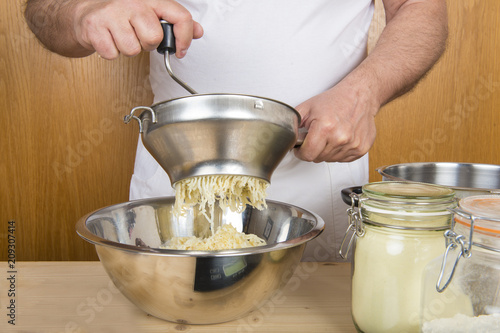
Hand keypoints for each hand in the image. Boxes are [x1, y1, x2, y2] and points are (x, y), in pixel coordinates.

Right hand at [71, 0, 202, 58]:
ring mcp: (112, 13)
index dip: (184, 38)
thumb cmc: (122, 16)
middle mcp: (132, 2)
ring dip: (128, 49)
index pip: (180, 16)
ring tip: (122, 37)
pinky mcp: (95, 27)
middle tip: (138, 36)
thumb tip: (198, 31)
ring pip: (133, 50)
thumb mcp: (151, 14)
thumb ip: (175, 23)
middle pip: (153, 38)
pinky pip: (113, 54)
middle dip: (147, 44)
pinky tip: (109, 40)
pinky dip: (111, 53)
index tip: (181, 50)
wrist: (86, 15)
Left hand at [294, 77, 379, 162]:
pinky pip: (343, 159)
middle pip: (318, 158)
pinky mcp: (361, 148)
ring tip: (329, 135)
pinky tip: (339, 138)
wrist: (360, 95)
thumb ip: (293, 123)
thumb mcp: (308, 107)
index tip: (300, 148)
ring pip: (330, 159)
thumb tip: (285, 137)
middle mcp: (340, 138)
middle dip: (314, 150)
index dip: (300, 152)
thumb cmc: (335, 100)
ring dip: (326, 151)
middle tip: (317, 136)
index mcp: (325, 128)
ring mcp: (353, 144)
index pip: (307, 155)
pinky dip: (339, 152)